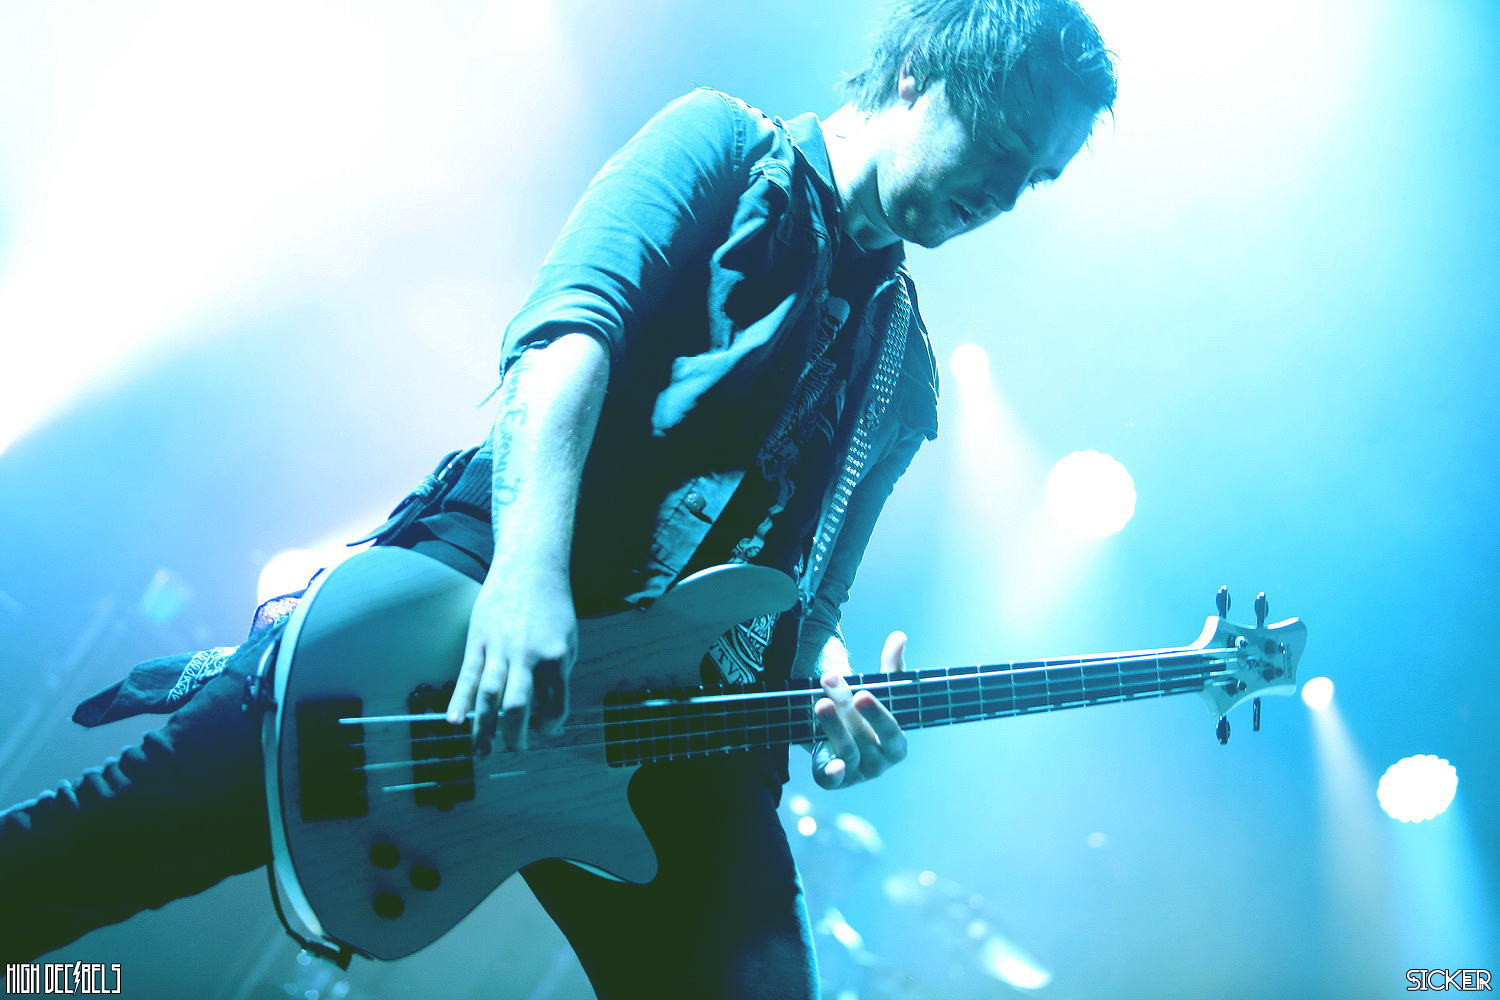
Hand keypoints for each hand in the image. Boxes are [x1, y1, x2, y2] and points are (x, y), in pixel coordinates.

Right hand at [445, 568, 575, 754]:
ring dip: (484, 728)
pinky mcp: (478, 641)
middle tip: (515, 750)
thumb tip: (547, 707)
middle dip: (515, 735)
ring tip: (482, 752)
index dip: (550, 724)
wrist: (529, 568)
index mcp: (555, 658)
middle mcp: (527, 656)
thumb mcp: (569, 639)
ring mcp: (499, 649)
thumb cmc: (553, 606)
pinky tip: (454, 722)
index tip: (544, 729)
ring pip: (488, 696)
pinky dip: (460, 701)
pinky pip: (467, 676)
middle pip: (517, 707)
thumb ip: (559, 673)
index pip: (554, 705)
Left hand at [811, 630, 909, 788]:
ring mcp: (857, 774)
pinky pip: (832, 780)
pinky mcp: (835, 780)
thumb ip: (891, 667)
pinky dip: (832, 773)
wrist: (844, 740)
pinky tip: (830, 765)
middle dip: (846, 707)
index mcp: (896, 743)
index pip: (892, 732)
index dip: (878, 714)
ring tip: (820, 703)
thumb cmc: (867, 716)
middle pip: (864, 736)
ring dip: (833, 727)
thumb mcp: (881, 693)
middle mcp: (880, 762)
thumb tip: (899, 636)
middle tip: (830, 681)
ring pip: (847, 752)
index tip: (862, 693)